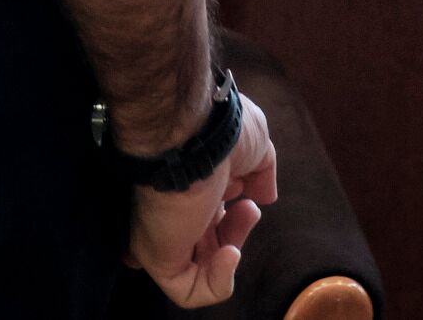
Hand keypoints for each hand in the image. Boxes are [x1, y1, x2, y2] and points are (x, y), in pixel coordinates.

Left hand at [125, 93, 275, 308]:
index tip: (245, 200)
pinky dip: (219, 283)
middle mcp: (171, 209)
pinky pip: (187, 291)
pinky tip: (230, 252)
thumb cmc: (220, 132)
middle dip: (235, 231)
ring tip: (242, 221)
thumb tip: (265, 195)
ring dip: (232, 255)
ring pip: (198, 270)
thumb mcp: (255, 147)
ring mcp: (163, 234)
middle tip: (248, 208)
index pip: (195, 216)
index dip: (220, 218)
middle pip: (203, 242)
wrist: (194, 132)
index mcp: (187, 184)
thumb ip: (260, 173)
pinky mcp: (157, 255)